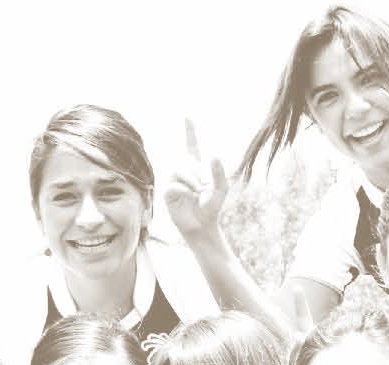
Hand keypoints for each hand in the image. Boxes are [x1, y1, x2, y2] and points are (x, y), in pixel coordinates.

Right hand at [163, 118, 229, 241]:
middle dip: (196, 171)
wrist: (202, 226)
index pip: (191, 145)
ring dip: (191, 179)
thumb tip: (214, 155)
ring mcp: (174, 181)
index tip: (187, 115)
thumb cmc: (212, 208)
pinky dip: (183, 189)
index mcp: (197, 168)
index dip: (189, 131)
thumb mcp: (221, 189)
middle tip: (204, 185)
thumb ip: (219, 173)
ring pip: (178, 170)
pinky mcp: (168, 193)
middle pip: (185, 160)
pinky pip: (173, 184)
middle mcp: (184, 172)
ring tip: (198, 191)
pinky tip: (188, 196)